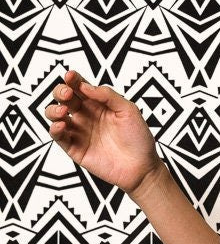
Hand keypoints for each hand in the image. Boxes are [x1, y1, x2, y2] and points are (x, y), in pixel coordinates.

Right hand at [45, 69, 161, 195]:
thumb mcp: (128, 110)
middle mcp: (86, 115)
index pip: (80, 87)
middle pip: (64, 98)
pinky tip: (61, 125)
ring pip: (56, 115)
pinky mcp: (75, 148)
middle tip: (68, 94)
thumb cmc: (138, 138)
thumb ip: (108, 95)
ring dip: (53, 109)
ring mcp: (79, 131)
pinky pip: (58, 136)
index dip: (73, 79)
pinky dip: (55, 129)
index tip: (70, 76)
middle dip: (61, 92)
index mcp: (99, 104)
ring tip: (63, 111)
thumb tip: (86, 86)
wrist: (141, 167)